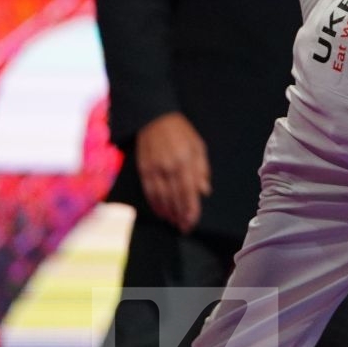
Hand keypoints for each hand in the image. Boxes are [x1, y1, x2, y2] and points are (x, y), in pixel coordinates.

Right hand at [135, 112, 209, 233]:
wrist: (153, 118)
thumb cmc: (180, 132)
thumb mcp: (198, 146)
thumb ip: (202, 169)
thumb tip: (204, 191)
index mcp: (185, 162)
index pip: (189, 192)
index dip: (191, 209)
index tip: (192, 222)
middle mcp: (169, 168)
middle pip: (175, 198)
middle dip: (180, 215)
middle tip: (184, 227)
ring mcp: (154, 169)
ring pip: (161, 198)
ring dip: (168, 213)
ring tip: (174, 223)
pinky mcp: (143, 169)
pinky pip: (149, 191)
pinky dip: (155, 204)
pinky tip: (160, 212)